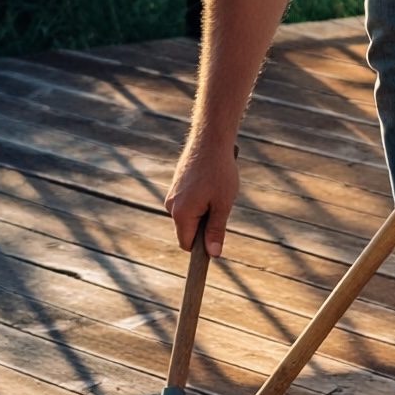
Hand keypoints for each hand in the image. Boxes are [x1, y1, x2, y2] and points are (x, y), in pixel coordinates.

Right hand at [165, 138, 237, 256]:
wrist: (209, 140)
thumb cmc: (219, 172)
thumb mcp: (223, 205)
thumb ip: (216, 231)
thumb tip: (213, 254)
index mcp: (181, 214)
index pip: (187, 245)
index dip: (202, 247)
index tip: (216, 239)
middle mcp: (171, 206)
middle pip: (187, 231)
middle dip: (204, 227)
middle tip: (221, 207)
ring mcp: (172, 195)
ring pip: (187, 216)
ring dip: (202, 212)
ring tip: (216, 192)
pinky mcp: (175, 186)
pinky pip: (186, 203)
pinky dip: (199, 201)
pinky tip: (210, 184)